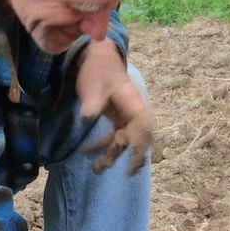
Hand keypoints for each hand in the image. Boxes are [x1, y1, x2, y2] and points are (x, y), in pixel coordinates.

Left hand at [75, 39, 152, 173]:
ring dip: (111, 155)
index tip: (135, 161)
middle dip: (131, 157)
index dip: (141, 145)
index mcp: (134, 104)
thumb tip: (86, 118)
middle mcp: (134, 114)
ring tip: (96, 169)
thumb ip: (92, 102)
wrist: (96, 58)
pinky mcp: (117, 120)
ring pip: (123, 142)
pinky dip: (102, 146)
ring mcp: (126, 118)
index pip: (143, 128)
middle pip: (137, 139)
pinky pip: (113, 137)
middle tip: (127, 172)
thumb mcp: (94, 84)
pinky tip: (87, 153)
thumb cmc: (99, 70)